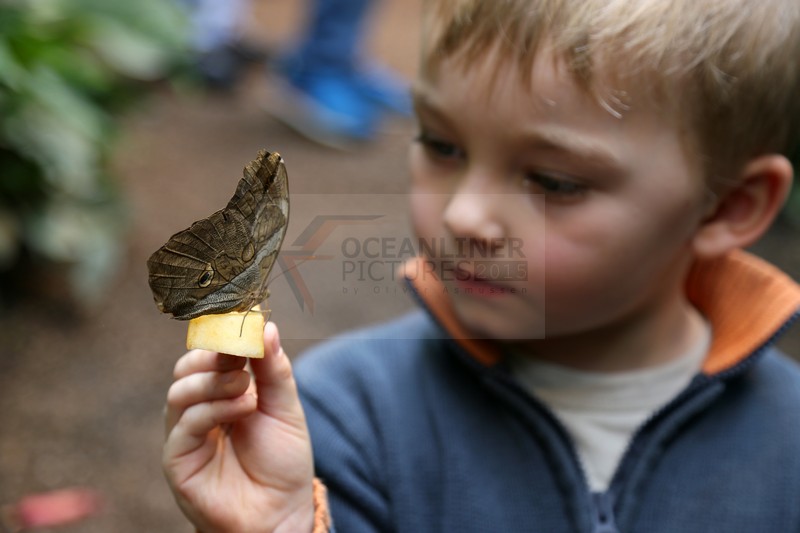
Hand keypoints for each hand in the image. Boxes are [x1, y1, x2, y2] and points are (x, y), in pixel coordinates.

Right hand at [163, 322, 313, 532]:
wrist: (282, 513)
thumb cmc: (282, 461)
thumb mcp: (285, 407)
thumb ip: (274, 369)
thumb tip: (267, 324)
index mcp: (222, 392)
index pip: (209, 352)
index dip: (222, 333)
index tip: (245, 318)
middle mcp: (199, 409)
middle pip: (187, 365)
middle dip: (214, 353)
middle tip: (242, 352)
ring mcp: (186, 434)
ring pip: (180, 390)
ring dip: (215, 380)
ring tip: (247, 388)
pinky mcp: (178, 460)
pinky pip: (184, 424)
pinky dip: (214, 409)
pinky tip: (244, 407)